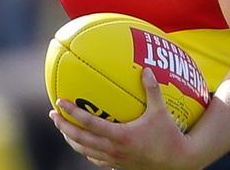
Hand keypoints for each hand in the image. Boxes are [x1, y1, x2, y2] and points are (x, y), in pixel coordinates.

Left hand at [51, 68, 195, 169]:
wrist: (176, 161)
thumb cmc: (169, 135)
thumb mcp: (161, 111)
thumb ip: (152, 90)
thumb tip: (146, 69)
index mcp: (120, 135)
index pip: (89, 123)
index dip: (72, 113)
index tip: (60, 102)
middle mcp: (113, 148)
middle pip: (79, 139)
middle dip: (63, 127)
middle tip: (53, 115)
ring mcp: (114, 159)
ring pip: (84, 150)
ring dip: (71, 139)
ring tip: (63, 128)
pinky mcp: (118, 164)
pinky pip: (95, 158)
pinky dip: (85, 150)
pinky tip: (83, 144)